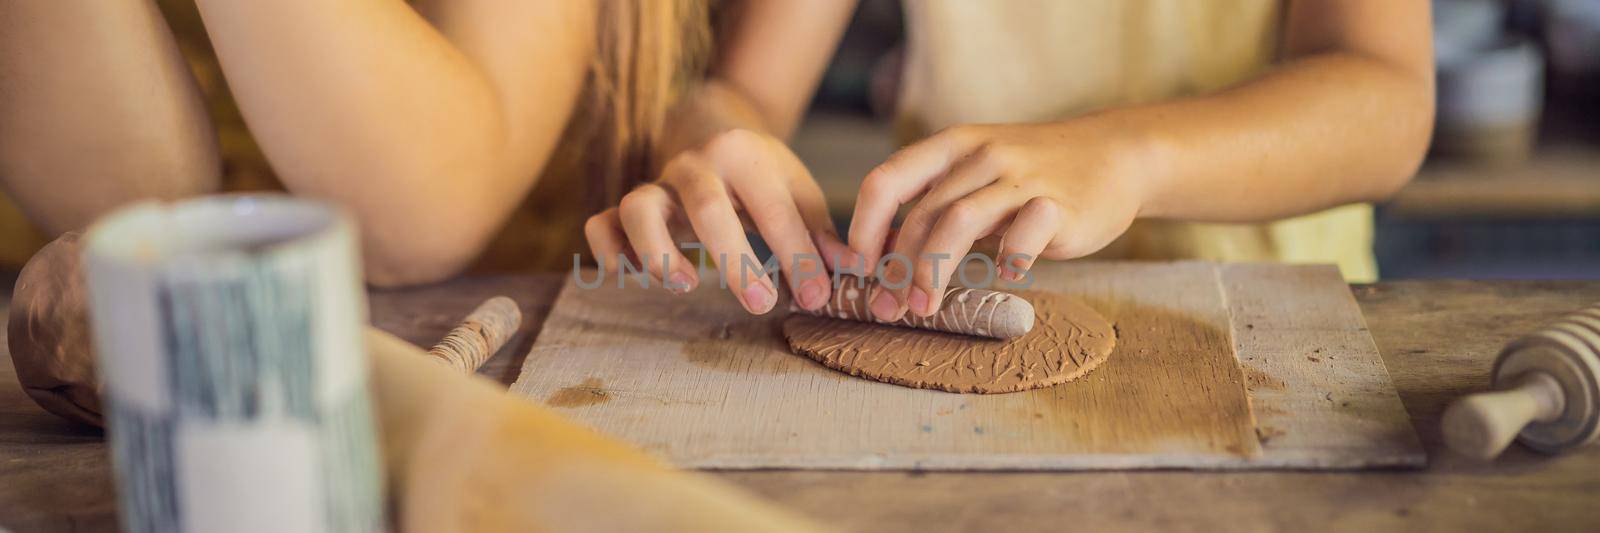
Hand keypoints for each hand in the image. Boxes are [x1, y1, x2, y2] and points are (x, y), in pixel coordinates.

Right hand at [585, 129, 856, 313]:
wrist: (713, 134)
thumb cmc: (763, 178)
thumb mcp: (799, 192)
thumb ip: (821, 235)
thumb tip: (853, 272)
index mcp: (744, 155)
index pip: (773, 208)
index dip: (798, 255)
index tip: (817, 297)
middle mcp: (694, 164)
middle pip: (706, 207)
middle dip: (736, 259)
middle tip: (763, 303)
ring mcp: (655, 184)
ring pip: (638, 208)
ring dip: (659, 250)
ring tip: (686, 286)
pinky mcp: (626, 205)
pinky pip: (601, 223)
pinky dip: (608, 249)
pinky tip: (628, 277)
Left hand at [849, 122, 1153, 320]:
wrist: (1117, 156)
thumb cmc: (1034, 176)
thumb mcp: (977, 177)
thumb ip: (936, 206)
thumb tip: (884, 258)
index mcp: (952, 146)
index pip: (886, 182)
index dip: (862, 229)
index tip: (857, 271)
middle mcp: (982, 155)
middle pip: (920, 214)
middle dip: (896, 269)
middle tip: (886, 309)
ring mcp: (1021, 177)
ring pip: (958, 221)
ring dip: (933, 270)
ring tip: (924, 309)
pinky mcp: (1059, 204)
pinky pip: (1023, 236)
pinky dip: (1008, 261)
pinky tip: (1008, 276)